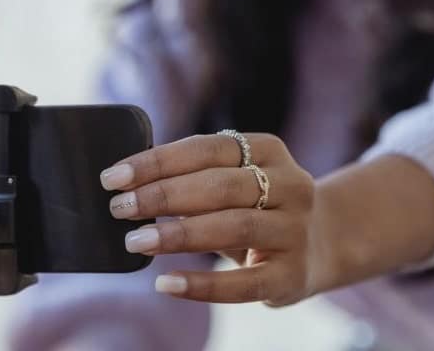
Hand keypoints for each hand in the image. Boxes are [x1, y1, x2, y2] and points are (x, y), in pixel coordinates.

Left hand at [99, 133, 328, 305]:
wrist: (320, 243)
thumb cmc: (257, 206)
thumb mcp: (237, 179)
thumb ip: (195, 176)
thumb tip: (128, 183)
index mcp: (269, 150)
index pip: (206, 148)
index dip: (157, 162)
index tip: (114, 177)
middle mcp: (290, 184)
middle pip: (220, 185)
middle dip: (163, 195)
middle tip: (120, 208)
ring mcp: (295, 230)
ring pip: (233, 226)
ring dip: (178, 234)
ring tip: (136, 241)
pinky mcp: (292, 275)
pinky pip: (243, 283)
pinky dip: (201, 285)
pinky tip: (166, 283)